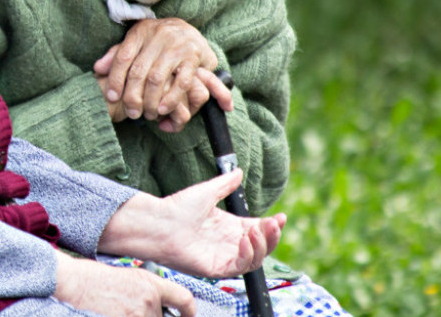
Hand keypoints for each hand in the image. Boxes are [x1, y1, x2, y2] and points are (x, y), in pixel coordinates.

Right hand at [54, 251, 194, 316]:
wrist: (72, 283)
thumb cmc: (94, 279)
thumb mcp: (128, 279)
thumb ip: (147, 293)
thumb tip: (155, 307)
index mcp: (150, 283)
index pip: (183, 299)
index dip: (189, 312)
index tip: (187, 316)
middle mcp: (149, 300)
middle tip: (130, 309)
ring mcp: (137, 315)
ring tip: (116, 308)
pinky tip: (111, 312)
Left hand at [93, 18, 231, 128]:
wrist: (192, 30)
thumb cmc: (158, 41)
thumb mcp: (137, 42)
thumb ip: (117, 54)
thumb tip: (98, 68)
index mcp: (141, 31)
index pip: (123, 57)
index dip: (115, 79)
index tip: (111, 97)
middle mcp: (159, 36)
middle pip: (138, 71)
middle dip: (132, 96)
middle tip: (131, 113)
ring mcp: (177, 46)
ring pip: (157, 78)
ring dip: (150, 100)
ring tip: (146, 114)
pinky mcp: (193, 57)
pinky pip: (181, 82)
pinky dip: (171, 99)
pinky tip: (162, 110)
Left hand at [98, 170, 285, 278]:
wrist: (158, 222)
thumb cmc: (176, 208)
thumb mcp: (206, 192)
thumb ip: (225, 184)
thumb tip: (239, 171)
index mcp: (230, 227)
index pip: (259, 229)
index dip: (273, 225)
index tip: (281, 217)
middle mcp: (229, 243)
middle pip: (262, 245)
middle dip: (272, 236)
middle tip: (274, 223)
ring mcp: (224, 257)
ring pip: (255, 259)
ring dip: (262, 245)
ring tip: (257, 230)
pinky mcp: (216, 268)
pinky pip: (240, 267)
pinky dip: (247, 255)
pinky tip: (245, 239)